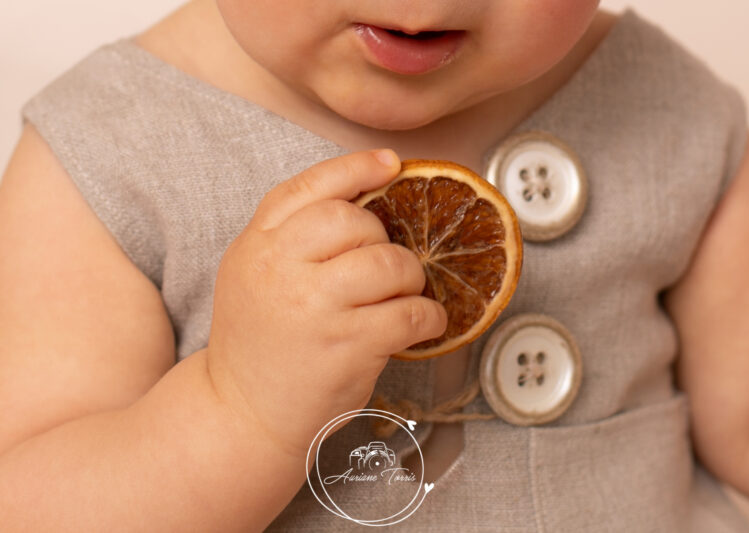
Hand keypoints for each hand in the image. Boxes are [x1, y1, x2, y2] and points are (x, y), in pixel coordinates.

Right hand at [205, 149, 446, 459]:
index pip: (310, 188)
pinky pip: (410, 313)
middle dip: (384, 240)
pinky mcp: (348, 347)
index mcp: (256, 245)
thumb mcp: (252, 275)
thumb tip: (362, 196)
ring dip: (410, 278)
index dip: (356, 168)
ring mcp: (314, 308)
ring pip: (390, 263)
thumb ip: (291, 236)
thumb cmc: (258, 343)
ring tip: (404, 294)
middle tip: (386, 267)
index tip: (390, 164)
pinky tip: (422, 323)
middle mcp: (280, 269)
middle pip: (356, 221)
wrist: (243, 413)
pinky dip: (429, 316)